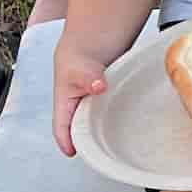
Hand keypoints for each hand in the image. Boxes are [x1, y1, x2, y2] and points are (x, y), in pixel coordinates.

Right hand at [50, 40, 107, 156]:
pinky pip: (111, 114)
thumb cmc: (79, 53)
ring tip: (118, 142)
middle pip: (80, 130)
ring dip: (105, 131)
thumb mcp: (81, 66)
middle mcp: (78, 106)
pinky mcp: (107, 100)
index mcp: (64, 103)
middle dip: (89, 142)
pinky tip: (130, 124)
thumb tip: (98, 87)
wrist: (93, 38)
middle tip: (103, 153)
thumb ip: (89, 78)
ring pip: (97, 124)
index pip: (61, 128)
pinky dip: (118, 120)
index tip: (73, 153)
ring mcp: (93, 104)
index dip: (66, 142)